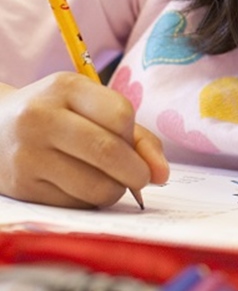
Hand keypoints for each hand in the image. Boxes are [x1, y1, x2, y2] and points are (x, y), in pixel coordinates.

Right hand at [0, 73, 168, 206]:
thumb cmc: (58, 116)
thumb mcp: (91, 107)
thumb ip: (135, 135)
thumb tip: (162, 174)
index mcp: (65, 87)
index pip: (121, 115)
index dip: (136, 137)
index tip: (134, 147)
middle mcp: (41, 118)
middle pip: (108, 152)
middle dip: (137, 172)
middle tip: (142, 178)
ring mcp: (27, 154)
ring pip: (94, 185)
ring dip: (115, 190)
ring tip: (111, 181)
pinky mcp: (21, 187)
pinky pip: (74, 203)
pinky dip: (90, 200)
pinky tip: (82, 187)